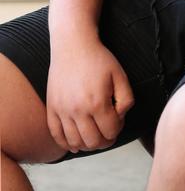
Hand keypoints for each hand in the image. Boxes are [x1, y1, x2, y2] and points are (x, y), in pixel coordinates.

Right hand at [46, 36, 134, 152]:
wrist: (73, 46)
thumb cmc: (99, 60)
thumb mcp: (120, 76)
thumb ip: (126, 99)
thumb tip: (120, 117)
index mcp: (98, 102)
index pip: (111, 132)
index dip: (118, 128)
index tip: (118, 118)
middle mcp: (78, 110)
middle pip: (93, 142)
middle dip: (105, 141)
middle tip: (108, 131)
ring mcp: (62, 111)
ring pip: (75, 143)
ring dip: (87, 145)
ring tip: (93, 135)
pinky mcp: (52, 108)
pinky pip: (56, 135)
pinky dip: (67, 143)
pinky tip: (75, 141)